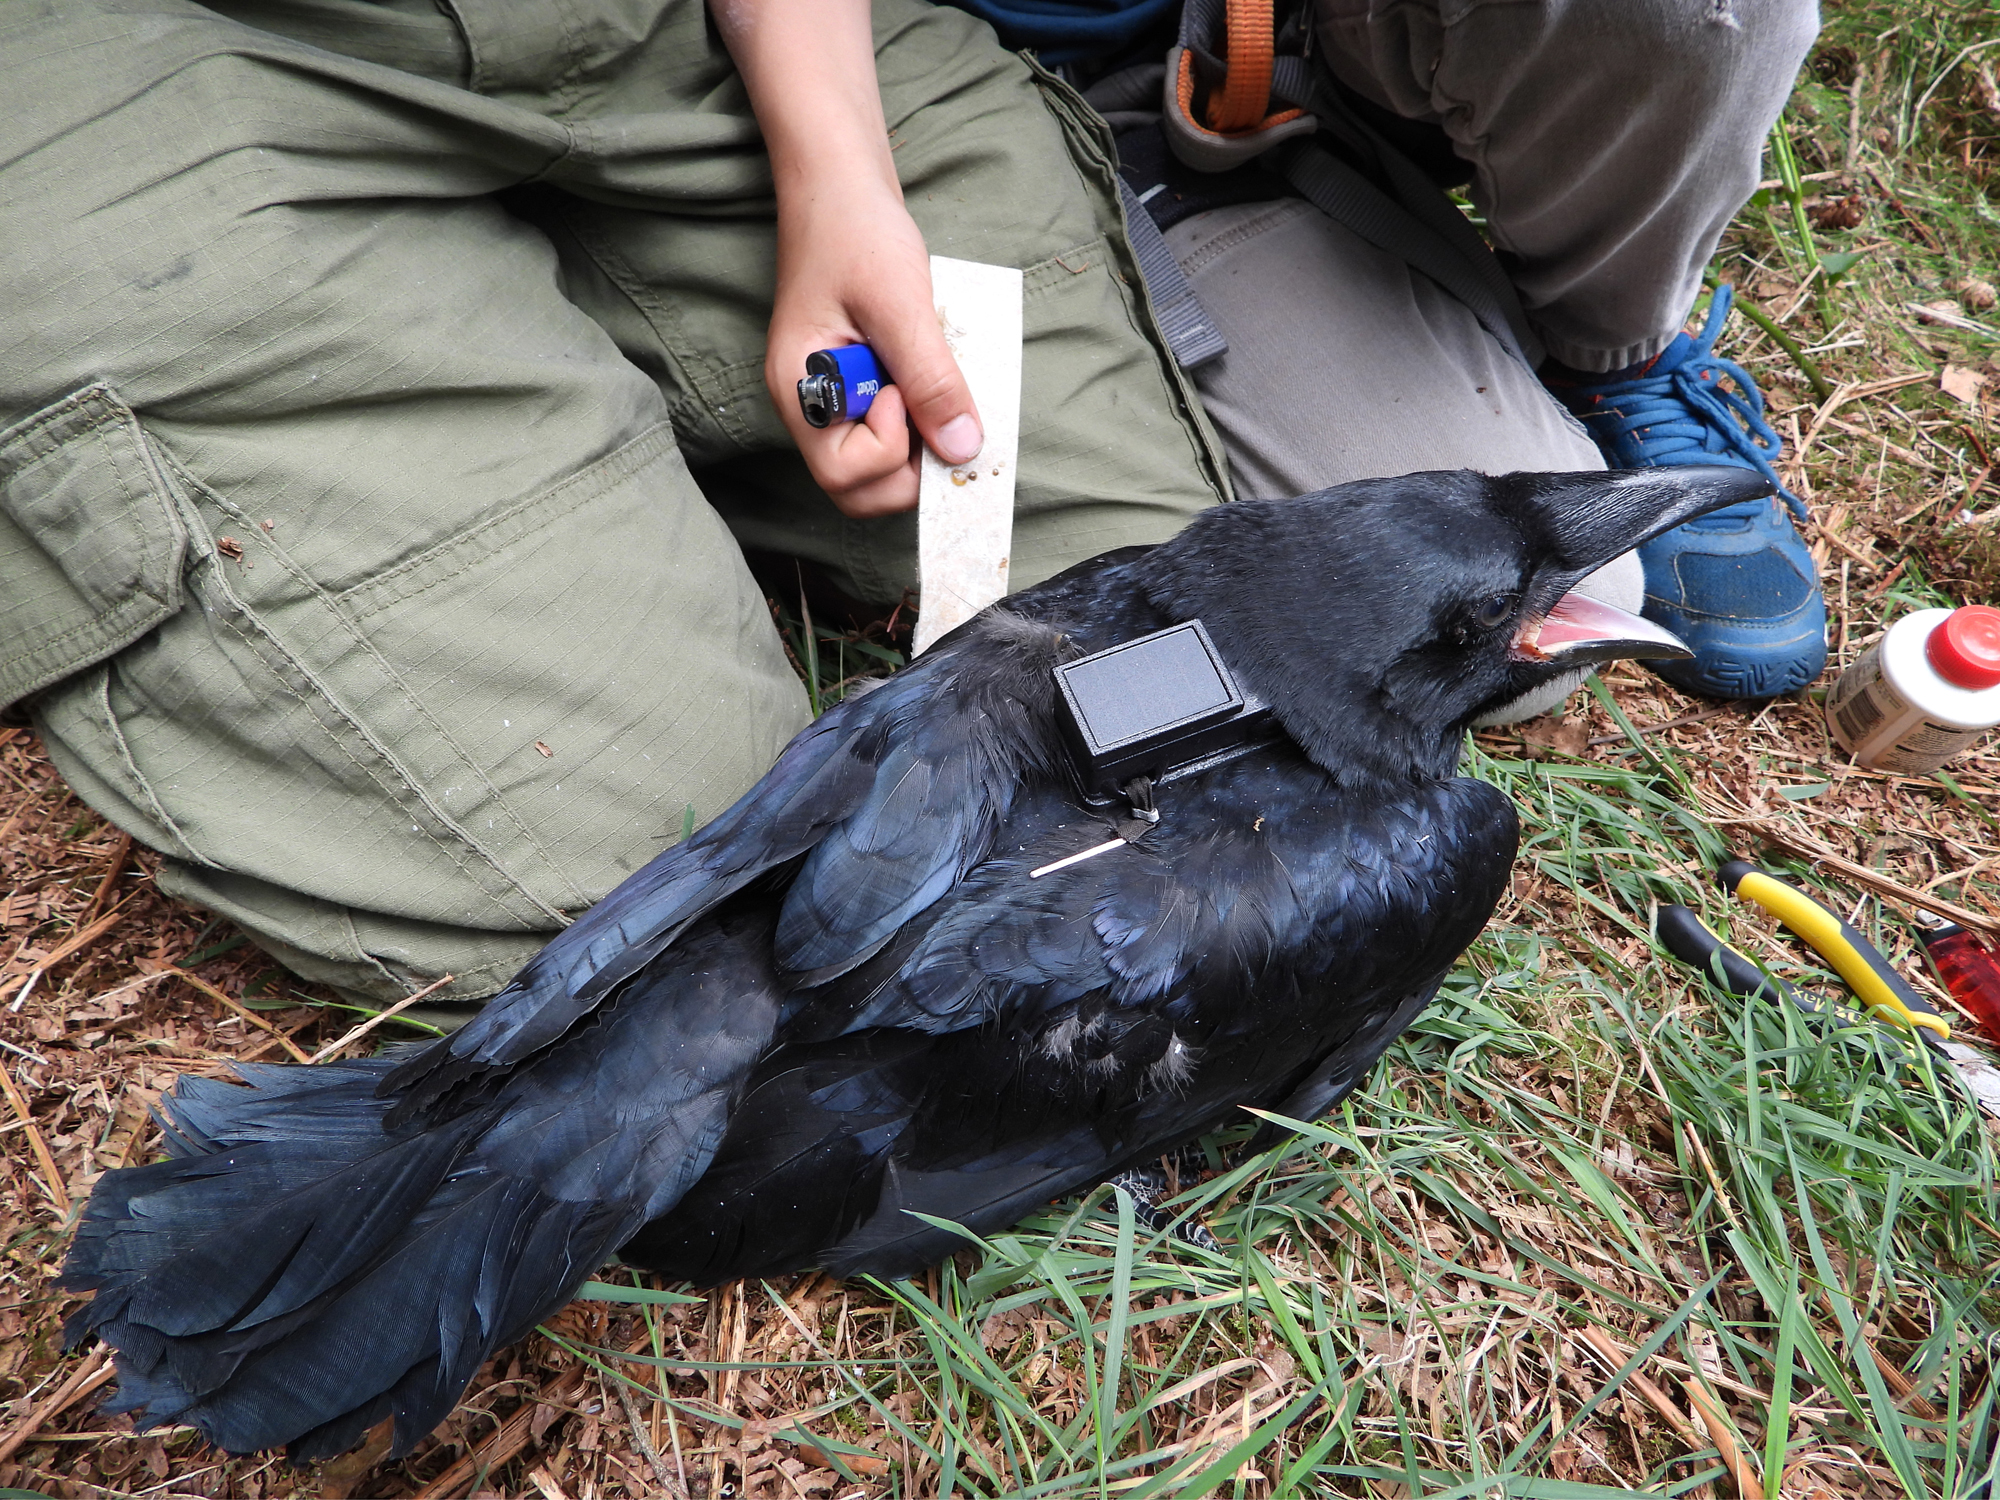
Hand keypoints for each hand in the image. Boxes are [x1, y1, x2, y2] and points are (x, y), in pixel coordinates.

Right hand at [716, 0, 982, 517]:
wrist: (840, 181)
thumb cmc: (855, 230)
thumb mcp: (901, 303)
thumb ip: (932, 378)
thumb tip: (963, 446)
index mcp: (800, 388)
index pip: (845, 475)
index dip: (890, 449)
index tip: (905, 391)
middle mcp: (810, 405)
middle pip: (858, 488)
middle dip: (906, 464)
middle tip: (931, 404)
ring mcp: (832, 398)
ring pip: (877, 467)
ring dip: (917, 441)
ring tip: (929, 381)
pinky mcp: (855, 385)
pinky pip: (889, 431)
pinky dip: (919, 418)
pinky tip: (928, 372)